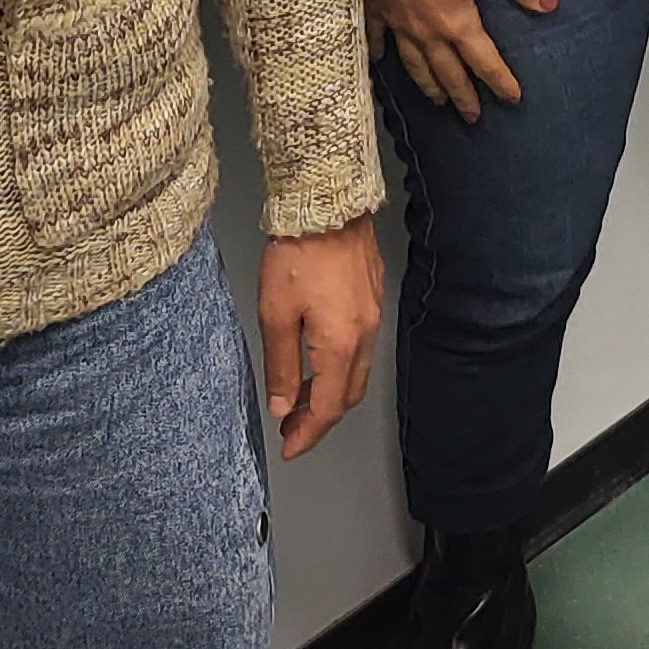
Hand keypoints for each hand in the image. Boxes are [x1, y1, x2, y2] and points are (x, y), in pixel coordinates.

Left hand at [256, 221, 381, 458]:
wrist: (325, 203)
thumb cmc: (297, 254)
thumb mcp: (276, 315)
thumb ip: (282, 366)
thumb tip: (284, 405)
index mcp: (341, 344)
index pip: (329, 407)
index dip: (308, 434)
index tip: (289, 446)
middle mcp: (365, 333)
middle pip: (349, 393)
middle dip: (322, 416)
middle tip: (292, 424)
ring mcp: (373, 312)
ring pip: (358, 369)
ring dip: (332, 389)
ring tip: (300, 393)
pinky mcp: (372, 293)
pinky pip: (362, 343)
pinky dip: (341, 362)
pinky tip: (317, 354)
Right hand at [354, 0, 556, 120]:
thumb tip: (551, 5)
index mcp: (456, 21)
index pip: (484, 59)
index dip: (500, 81)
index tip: (513, 100)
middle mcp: (426, 32)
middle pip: (448, 71)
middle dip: (463, 96)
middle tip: (472, 117)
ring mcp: (398, 23)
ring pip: (415, 64)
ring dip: (428, 85)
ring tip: (437, 101)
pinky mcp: (376, 8)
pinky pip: (377, 39)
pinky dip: (379, 54)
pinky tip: (379, 61)